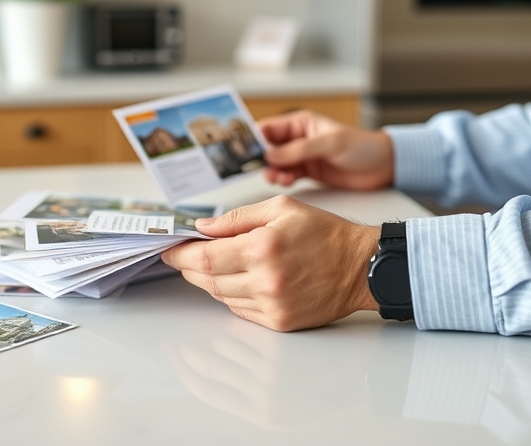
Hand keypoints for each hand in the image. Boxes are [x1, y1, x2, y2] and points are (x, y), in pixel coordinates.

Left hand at [160, 195, 380, 331]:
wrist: (361, 266)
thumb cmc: (324, 233)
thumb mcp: (281, 208)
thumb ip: (238, 218)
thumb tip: (203, 227)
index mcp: (263, 248)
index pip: (204, 257)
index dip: (180, 255)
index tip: (168, 250)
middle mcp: (265, 280)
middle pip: (208, 280)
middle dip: (190, 268)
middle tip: (182, 257)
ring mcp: (272, 305)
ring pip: (222, 297)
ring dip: (209, 282)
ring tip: (209, 267)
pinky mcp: (280, 322)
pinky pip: (240, 311)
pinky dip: (231, 296)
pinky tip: (235, 282)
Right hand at [258, 110, 394, 189]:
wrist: (383, 167)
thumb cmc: (362, 147)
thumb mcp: (329, 144)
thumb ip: (298, 150)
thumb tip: (270, 155)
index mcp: (300, 123)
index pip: (268, 128)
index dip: (254, 138)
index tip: (244, 150)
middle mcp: (297, 139)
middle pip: (267, 147)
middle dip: (260, 158)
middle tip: (258, 168)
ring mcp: (301, 156)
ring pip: (275, 163)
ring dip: (272, 171)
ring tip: (278, 177)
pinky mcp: (307, 172)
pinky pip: (286, 175)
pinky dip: (282, 179)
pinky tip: (287, 181)